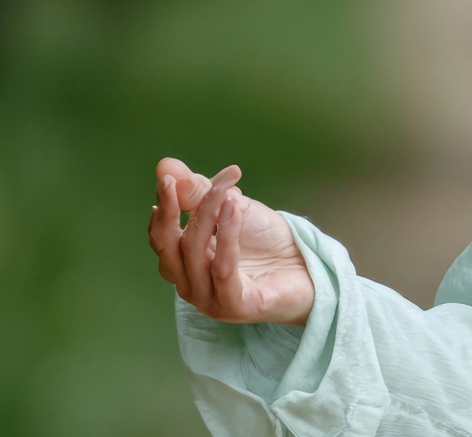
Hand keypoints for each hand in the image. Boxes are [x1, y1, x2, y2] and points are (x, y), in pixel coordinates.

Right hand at [147, 157, 314, 326]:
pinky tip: (234, 211)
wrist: (309, 266)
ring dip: (206, 218)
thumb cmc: (268, 241)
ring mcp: (212, 300)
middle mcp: (192, 284)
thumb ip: (200, 191)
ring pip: (196, 257)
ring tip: (223, 191)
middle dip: (171, 213)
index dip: (163, 209)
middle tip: (172, 181)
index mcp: (186, 263)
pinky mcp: (236, 307)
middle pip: (171, 249)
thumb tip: (164, 164)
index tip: (167, 178)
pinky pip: (224, 272)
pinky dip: (227, 239)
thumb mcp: (233, 207)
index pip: (162, 238)